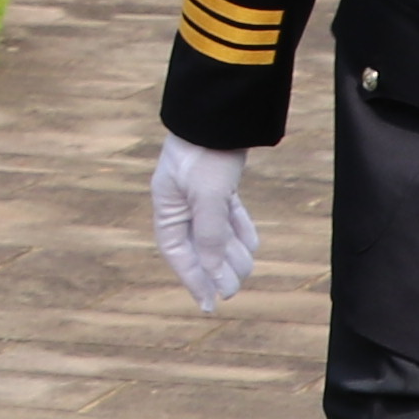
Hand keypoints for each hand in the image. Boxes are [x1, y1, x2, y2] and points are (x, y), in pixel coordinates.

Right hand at [149, 137, 255, 310]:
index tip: (208, 305)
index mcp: (168, 206)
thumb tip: (214, 274)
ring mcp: (201, 193)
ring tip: (247, 265)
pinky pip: (229, 217)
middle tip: (236, 289)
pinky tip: (251, 244)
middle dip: (218, 268)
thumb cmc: (206, 152)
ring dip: (233, 251)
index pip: (178, 253)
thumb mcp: (209, 197)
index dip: (192, 280)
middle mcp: (181, 203)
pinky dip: (240, 231)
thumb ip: (210, 237)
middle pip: (200, 247)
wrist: (221, 113)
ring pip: (218, 234)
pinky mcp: (219, 183)